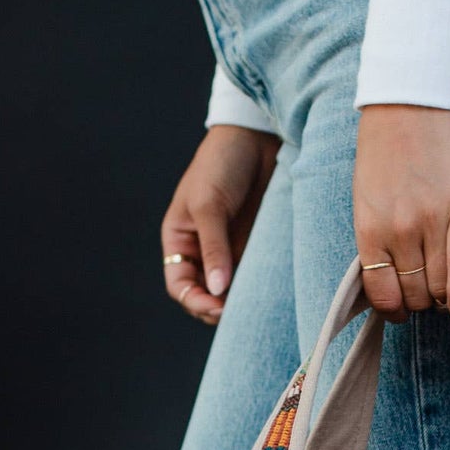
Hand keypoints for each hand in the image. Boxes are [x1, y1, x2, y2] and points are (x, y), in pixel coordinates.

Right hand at [161, 125, 280, 325]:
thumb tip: (218, 291)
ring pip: (232, 291)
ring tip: (254, 308)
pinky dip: (259, 287)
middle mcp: (204, 250)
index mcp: (181, 239)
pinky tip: (270, 293)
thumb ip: (214, 248)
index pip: (180, 284)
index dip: (194, 300)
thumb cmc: (222, 164)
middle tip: (237, 313)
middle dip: (216, 308)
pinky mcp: (257, 245)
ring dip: (240, 302)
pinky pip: (256, 275)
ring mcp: (232, 249)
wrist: (257, 136)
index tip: (216, 306)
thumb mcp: (210, 204)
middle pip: (205, 294)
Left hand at [353, 105, 449, 322]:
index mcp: (370, 227)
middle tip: (424, 296)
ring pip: (438, 284)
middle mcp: (400, 228)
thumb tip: (391, 282)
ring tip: (442, 293)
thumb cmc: (385, 153)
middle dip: (419, 302)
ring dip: (440, 297)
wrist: (411, 103)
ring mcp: (433, 218)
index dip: (393, 310)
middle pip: (414, 292)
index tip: (400, 311)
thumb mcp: (366, 200)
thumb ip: (378, 240)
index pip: (382, 292)